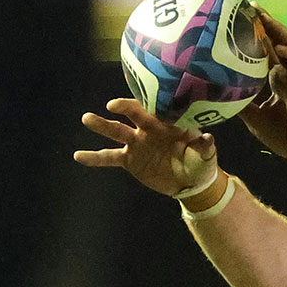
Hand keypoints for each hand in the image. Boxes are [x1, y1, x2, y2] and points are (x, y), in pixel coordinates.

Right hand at [74, 99, 217, 196]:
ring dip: (102, 125)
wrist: (191, 183)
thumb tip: (208, 138)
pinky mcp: (130, 160)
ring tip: (86, 118)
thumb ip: (204, 147)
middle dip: (123, 108)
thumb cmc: (201, 163)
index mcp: (168, 123)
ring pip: (117, 131)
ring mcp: (137, 143)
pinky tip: (78, 156)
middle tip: (111, 106)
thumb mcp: (206, 155)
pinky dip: (94, 158)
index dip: (150, 105)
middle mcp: (149, 129)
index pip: (157, 109)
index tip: (148, 104)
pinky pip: (109, 158)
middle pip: (133, 114)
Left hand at [239, 6, 286, 164]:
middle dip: (269, 25)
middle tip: (253, 8)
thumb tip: (217, 95)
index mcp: (280, 81)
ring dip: (281, 32)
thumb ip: (241, 103)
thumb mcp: (254, 118)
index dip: (259, 36)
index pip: (270, 51)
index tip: (244, 20)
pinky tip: (280, 48)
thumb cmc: (283, 137)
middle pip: (282, 42)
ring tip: (266, 19)